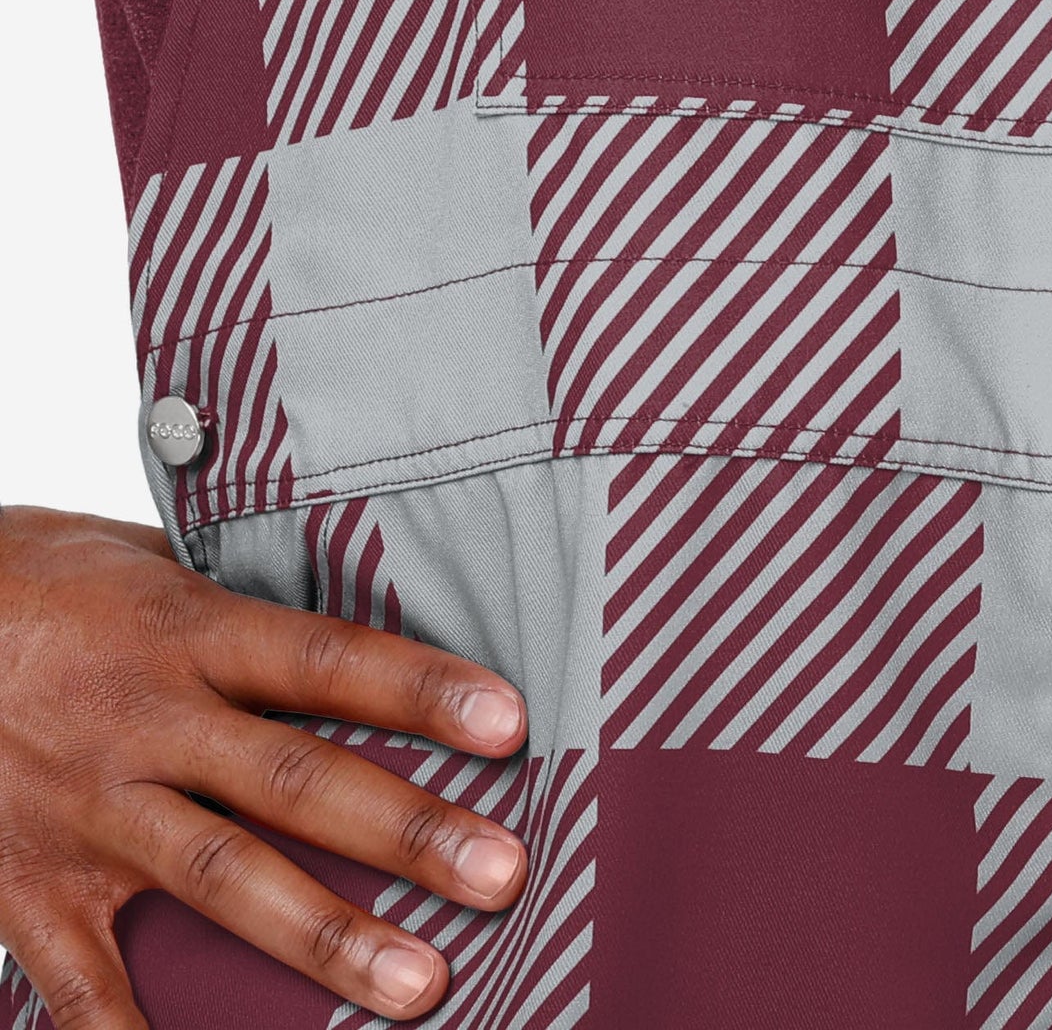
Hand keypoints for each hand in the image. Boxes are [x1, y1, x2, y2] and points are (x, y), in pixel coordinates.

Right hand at [0, 505, 531, 1027]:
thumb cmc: (45, 581)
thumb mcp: (152, 563)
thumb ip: (244, 608)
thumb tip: (361, 611)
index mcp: (186, 632)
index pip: (325, 660)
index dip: (419, 691)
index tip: (508, 723)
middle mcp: (145, 722)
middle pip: (294, 782)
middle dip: (406, 833)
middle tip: (501, 872)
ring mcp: (87, 811)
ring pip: (222, 880)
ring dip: (326, 937)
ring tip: (419, 983)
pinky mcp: (25, 886)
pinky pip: (84, 981)